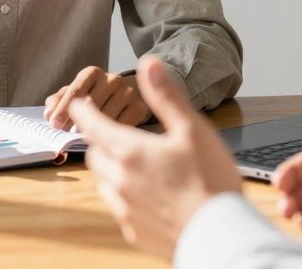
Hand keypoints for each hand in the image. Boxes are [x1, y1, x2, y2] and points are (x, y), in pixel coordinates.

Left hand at [44, 65, 148, 130]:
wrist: (133, 92)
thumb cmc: (98, 94)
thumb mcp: (78, 93)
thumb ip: (61, 99)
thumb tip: (48, 112)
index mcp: (92, 73)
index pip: (75, 91)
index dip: (63, 109)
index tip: (54, 124)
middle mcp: (112, 79)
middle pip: (90, 104)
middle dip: (76, 122)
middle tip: (67, 135)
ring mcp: (128, 92)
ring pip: (106, 117)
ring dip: (94, 131)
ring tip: (84, 139)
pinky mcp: (140, 107)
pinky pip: (122, 126)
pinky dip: (112, 136)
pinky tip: (105, 141)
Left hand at [69, 57, 240, 260]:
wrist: (221, 238)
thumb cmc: (211, 181)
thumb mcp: (192, 130)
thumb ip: (166, 97)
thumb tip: (148, 64)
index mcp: (130, 151)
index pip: (92, 124)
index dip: (84, 110)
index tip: (81, 104)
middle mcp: (120, 180)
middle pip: (95, 153)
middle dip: (100, 140)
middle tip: (114, 133)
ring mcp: (125, 209)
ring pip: (104, 182)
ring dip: (111, 169)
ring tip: (133, 164)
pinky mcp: (134, 231)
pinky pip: (118, 208)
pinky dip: (124, 195)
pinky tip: (146, 194)